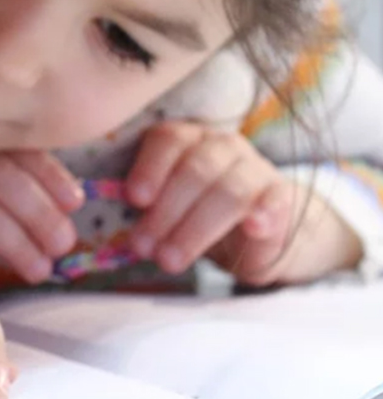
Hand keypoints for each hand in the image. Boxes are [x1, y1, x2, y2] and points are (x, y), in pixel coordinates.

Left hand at [125, 122, 362, 284]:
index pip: (168, 139)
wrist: (256, 229)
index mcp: (187, 139)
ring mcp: (255, 168)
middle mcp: (222, 145)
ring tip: (170, 260)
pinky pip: (274, 201)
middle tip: (143, 247)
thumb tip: (116, 218)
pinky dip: (263, 214)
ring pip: (228, 191)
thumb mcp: (167, 205)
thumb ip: (144, 206)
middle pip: (194, 170)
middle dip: (165, 212)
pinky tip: (252, 228)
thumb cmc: (197, 212)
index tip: (134, 199)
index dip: (149, 168)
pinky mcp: (282, 196)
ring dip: (195, 229)